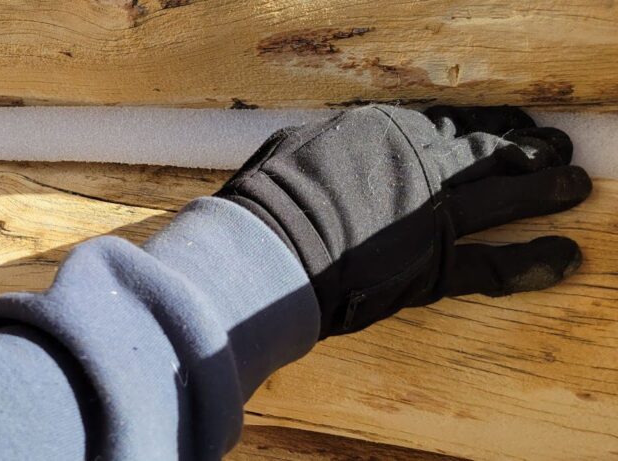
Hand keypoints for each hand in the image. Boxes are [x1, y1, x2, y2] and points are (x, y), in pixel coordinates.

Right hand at [217, 105, 591, 337]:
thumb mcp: (296, 146)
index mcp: (387, 132)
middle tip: (556, 149)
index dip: (485, 122)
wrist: (271, 248)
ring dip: (547, 188)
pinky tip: (567, 257)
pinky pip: (493, 264)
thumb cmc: (270, 197)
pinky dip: (533, 261)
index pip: (450, 121)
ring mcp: (434, 216)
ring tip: (576, 186)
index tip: (507, 122)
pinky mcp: (434, 267)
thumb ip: (331, 144)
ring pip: (507, 195)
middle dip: (528, 149)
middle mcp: (422, 166)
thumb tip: (330, 144)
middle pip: (490, 151)